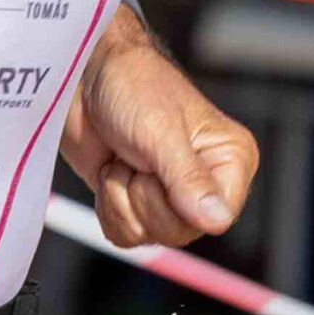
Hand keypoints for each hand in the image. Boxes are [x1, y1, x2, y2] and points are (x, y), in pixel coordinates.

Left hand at [63, 18, 258, 248]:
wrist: (84, 79)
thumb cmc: (131, 86)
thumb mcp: (162, 131)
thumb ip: (188, 178)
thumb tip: (217, 220)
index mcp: (230, 160)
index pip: (219, 217)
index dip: (180, 204)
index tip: (161, 170)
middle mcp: (205, 183)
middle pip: (179, 232)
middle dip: (144, 197)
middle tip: (139, 159)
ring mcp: (169, 196)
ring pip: (148, 235)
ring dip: (121, 196)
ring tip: (124, 159)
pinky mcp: (136, 203)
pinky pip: (124, 235)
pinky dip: (108, 204)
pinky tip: (111, 171)